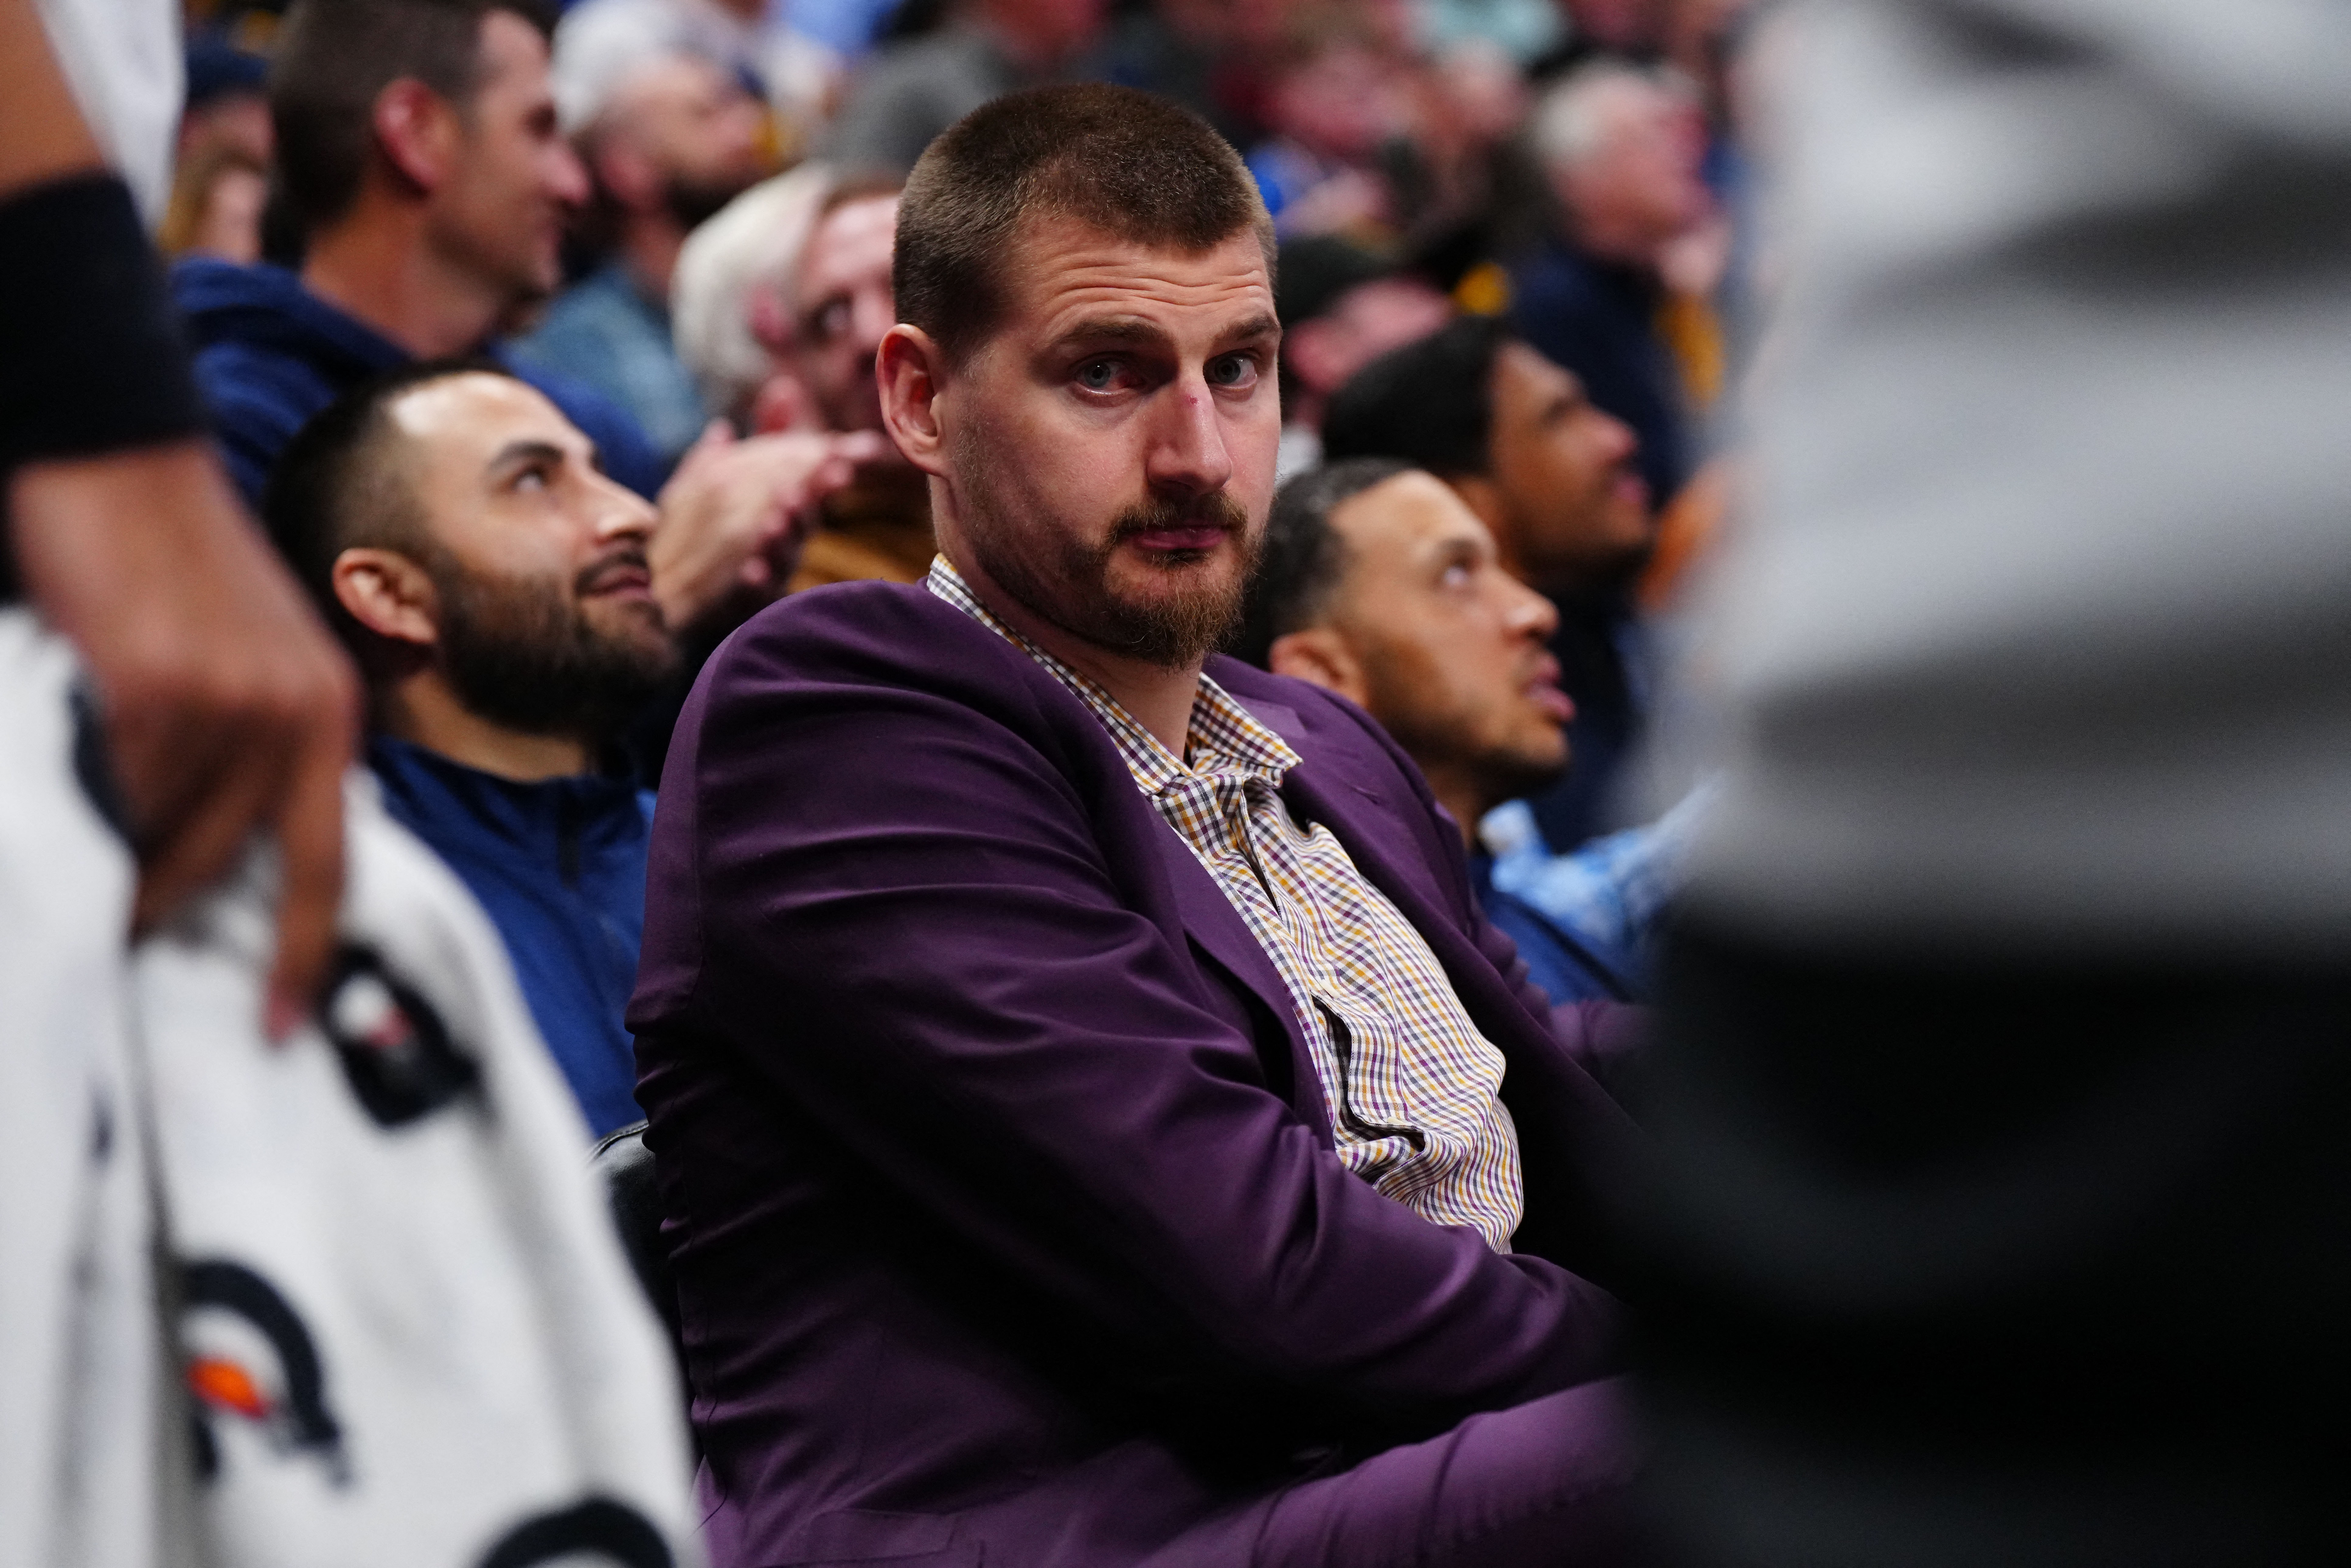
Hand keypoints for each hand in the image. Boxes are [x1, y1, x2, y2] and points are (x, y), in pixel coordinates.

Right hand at [9, 441, 360, 1036]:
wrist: (121, 459)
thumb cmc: (177, 568)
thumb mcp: (250, 661)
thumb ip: (252, 752)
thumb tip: (212, 851)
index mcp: (327, 717)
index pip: (328, 866)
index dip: (302, 954)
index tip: (279, 1025)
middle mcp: (292, 716)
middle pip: (220, 865)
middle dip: (158, 903)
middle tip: (112, 921)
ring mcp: (225, 700)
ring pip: (155, 832)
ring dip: (112, 850)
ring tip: (81, 839)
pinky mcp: (152, 682)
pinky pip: (110, 782)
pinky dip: (80, 797)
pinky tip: (58, 783)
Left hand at [647, 421, 891, 629]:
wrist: (674, 582)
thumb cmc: (714, 520)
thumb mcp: (735, 468)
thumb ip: (766, 434)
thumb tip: (786, 389)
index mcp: (787, 504)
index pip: (815, 480)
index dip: (835, 465)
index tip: (858, 451)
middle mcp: (785, 536)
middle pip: (807, 517)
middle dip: (812, 500)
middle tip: (808, 485)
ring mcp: (768, 568)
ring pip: (785, 553)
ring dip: (784, 535)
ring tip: (775, 521)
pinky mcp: (746, 599)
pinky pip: (756, 592)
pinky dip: (757, 580)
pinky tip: (752, 570)